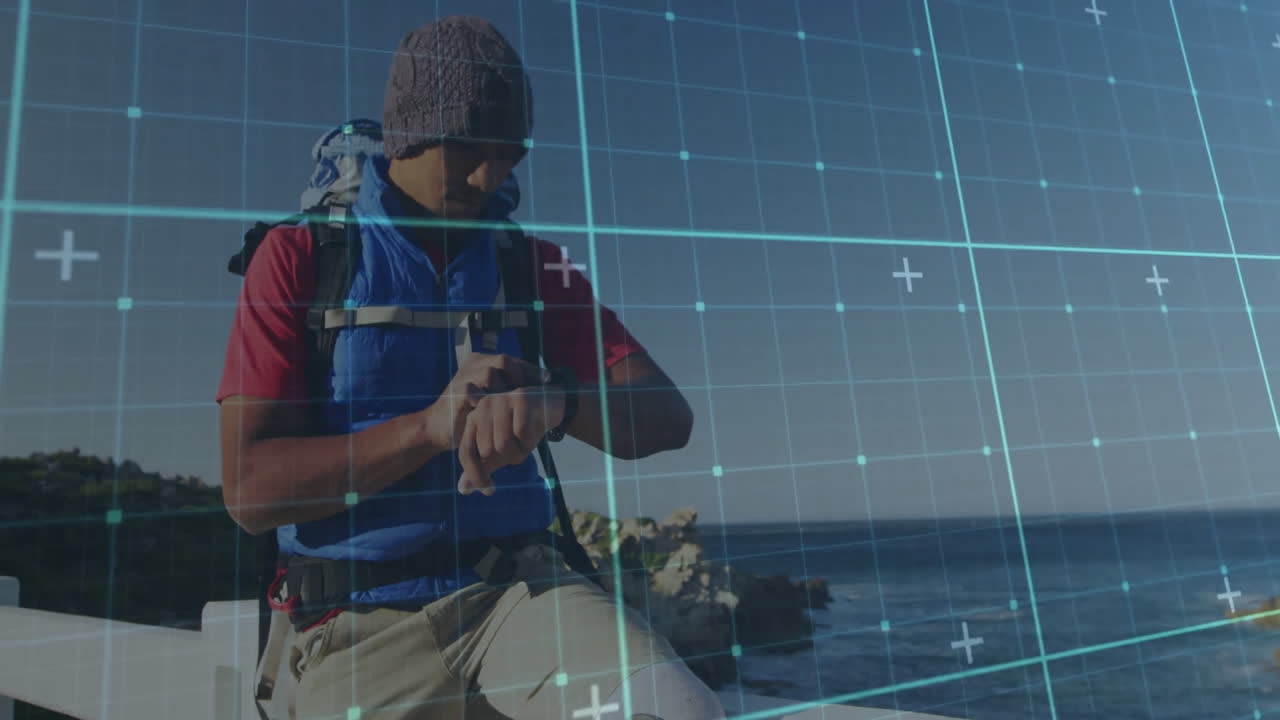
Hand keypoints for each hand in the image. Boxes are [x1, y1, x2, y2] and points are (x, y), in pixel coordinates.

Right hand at [422, 353, 548, 451]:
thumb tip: (543, 387)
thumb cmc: (471, 414)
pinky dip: (487, 401)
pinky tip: (496, 412)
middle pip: (504, 360)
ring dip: (504, 390)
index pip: (514, 360)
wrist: (439, 428)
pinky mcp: (455, 392)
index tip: (547, 383)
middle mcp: (474, 365)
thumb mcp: (494, 398)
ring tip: (512, 405)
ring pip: (490, 372)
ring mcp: (463, 377)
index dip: (531, 371)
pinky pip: (474, 391)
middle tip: (530, 394)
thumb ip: (510, 390)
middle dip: (520, 376)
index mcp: (484, 362)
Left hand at [457, 385, 566, 495]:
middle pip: (487, 451)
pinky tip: (535, 431)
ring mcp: (501, 400)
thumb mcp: (499, 451)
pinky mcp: (520, 399)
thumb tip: (463, 490)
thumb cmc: (521, 430)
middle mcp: (483, 407)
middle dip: (506, 459)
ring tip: (526, 441)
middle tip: (517, 450)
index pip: (466, 453)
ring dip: (519, 452)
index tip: (489, 490)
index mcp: (473, 419)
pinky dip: (530, 441)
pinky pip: (521, 434)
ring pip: (503, 444)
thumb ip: (481, 468)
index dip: (476, 475)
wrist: (549, 407)